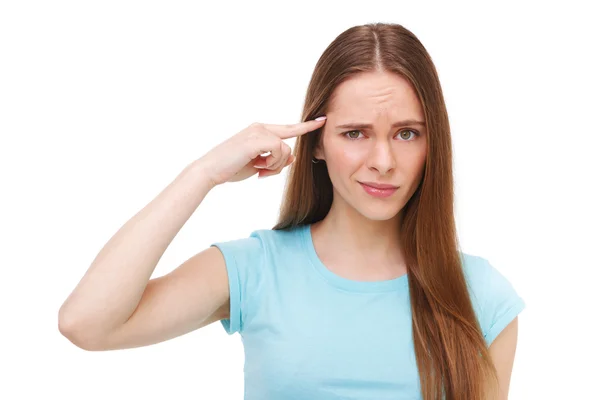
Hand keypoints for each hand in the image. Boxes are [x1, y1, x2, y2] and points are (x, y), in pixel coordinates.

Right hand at [198, 117, 326, 185]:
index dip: (305, 126)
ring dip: (275, 166)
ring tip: (257, 170)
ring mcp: (259, 131)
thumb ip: (276, 160)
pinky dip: (272, 164)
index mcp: (260, 130)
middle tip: (262, 167)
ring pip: (286, 150)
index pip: (287, 128)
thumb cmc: (231, 168)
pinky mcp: (258, 138)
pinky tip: (257, 168)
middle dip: (284, 156)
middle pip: (290, 138)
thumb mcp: (258, 165)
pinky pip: (280, 152)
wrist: (210, 171)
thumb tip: (293, 158)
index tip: (321, 120)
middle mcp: (261, 127)